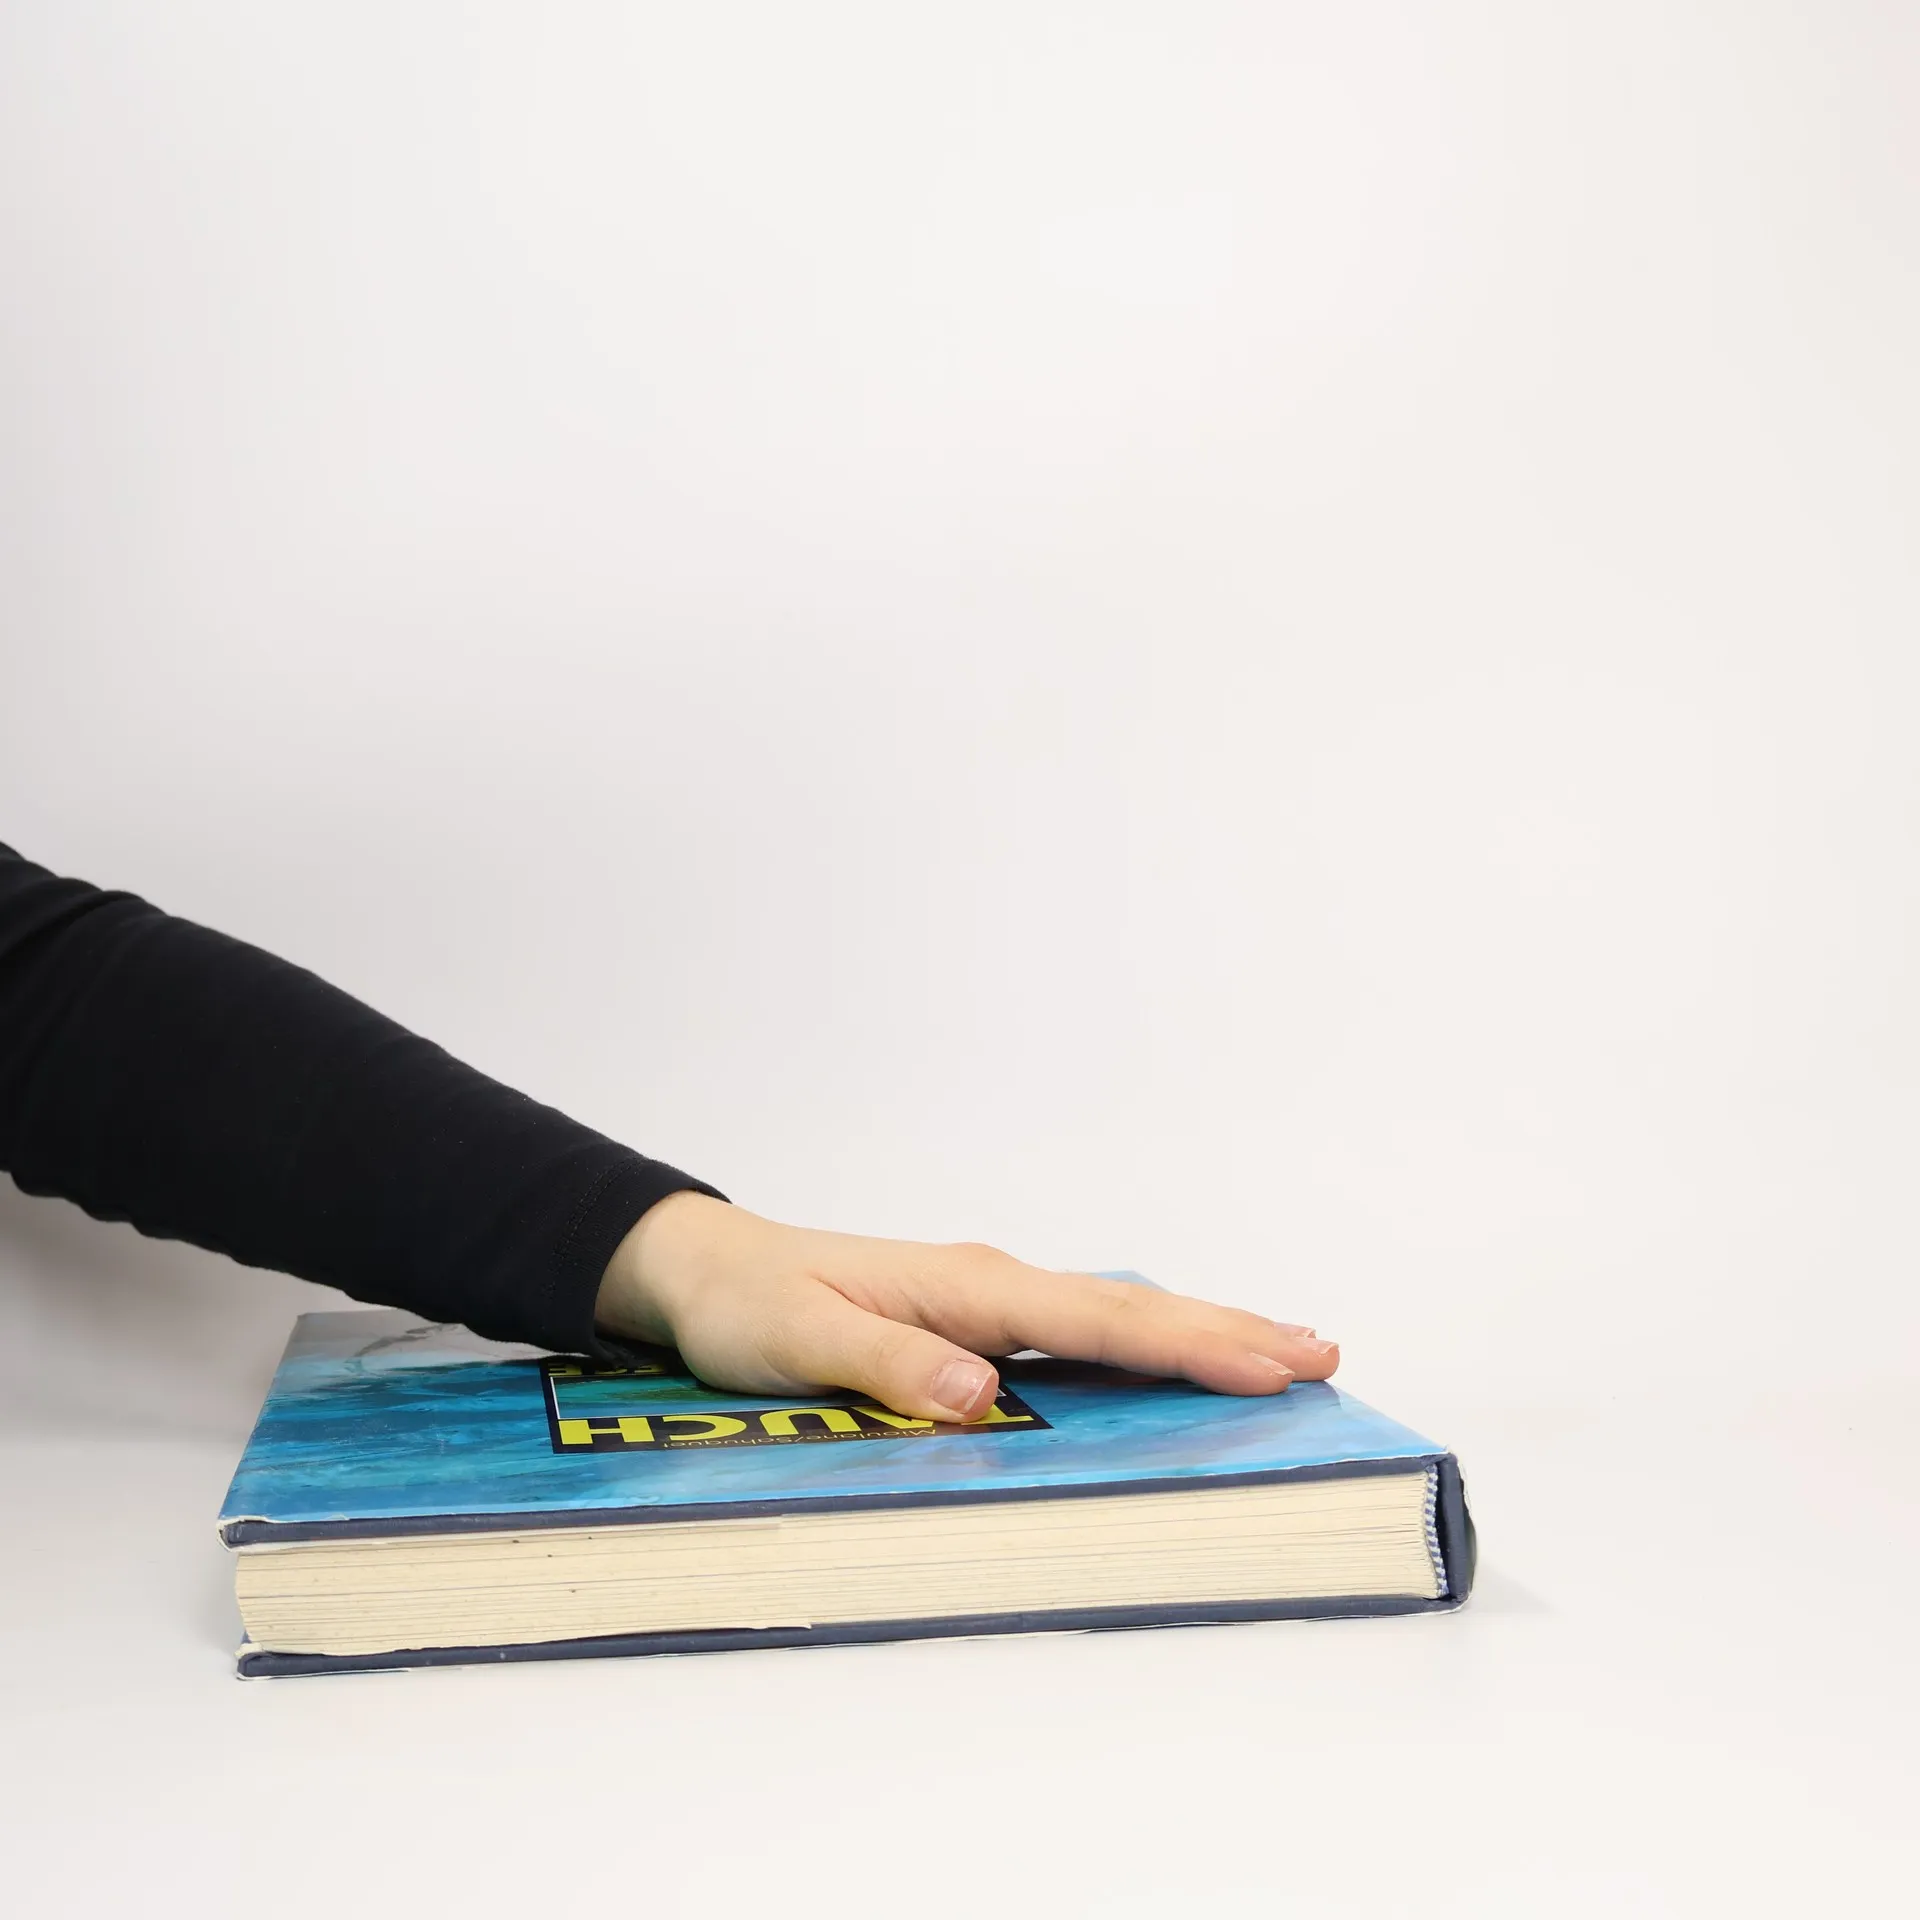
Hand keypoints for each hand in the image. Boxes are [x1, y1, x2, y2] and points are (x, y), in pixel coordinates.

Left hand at [594, 1193, 1338, 1422]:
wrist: (705, 1267)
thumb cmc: (746, 1303)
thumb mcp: (798, 1340)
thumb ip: (885, 1365)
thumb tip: (981, 1389)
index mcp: (963, 1284)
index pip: (1094, 1319)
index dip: (1185, 1342)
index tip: (1266, 1362)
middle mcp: (988, 1283)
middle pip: (1127, 1309)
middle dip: (1225, 1330)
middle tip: (1321, 1353)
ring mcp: (985, 1298)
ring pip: (1114, 1315)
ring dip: (1199, 1330)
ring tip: (1282, 1350)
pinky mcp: (972, 1319)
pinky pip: (1079, 1332)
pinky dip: (1143, 1341)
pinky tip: (1170, 1357)